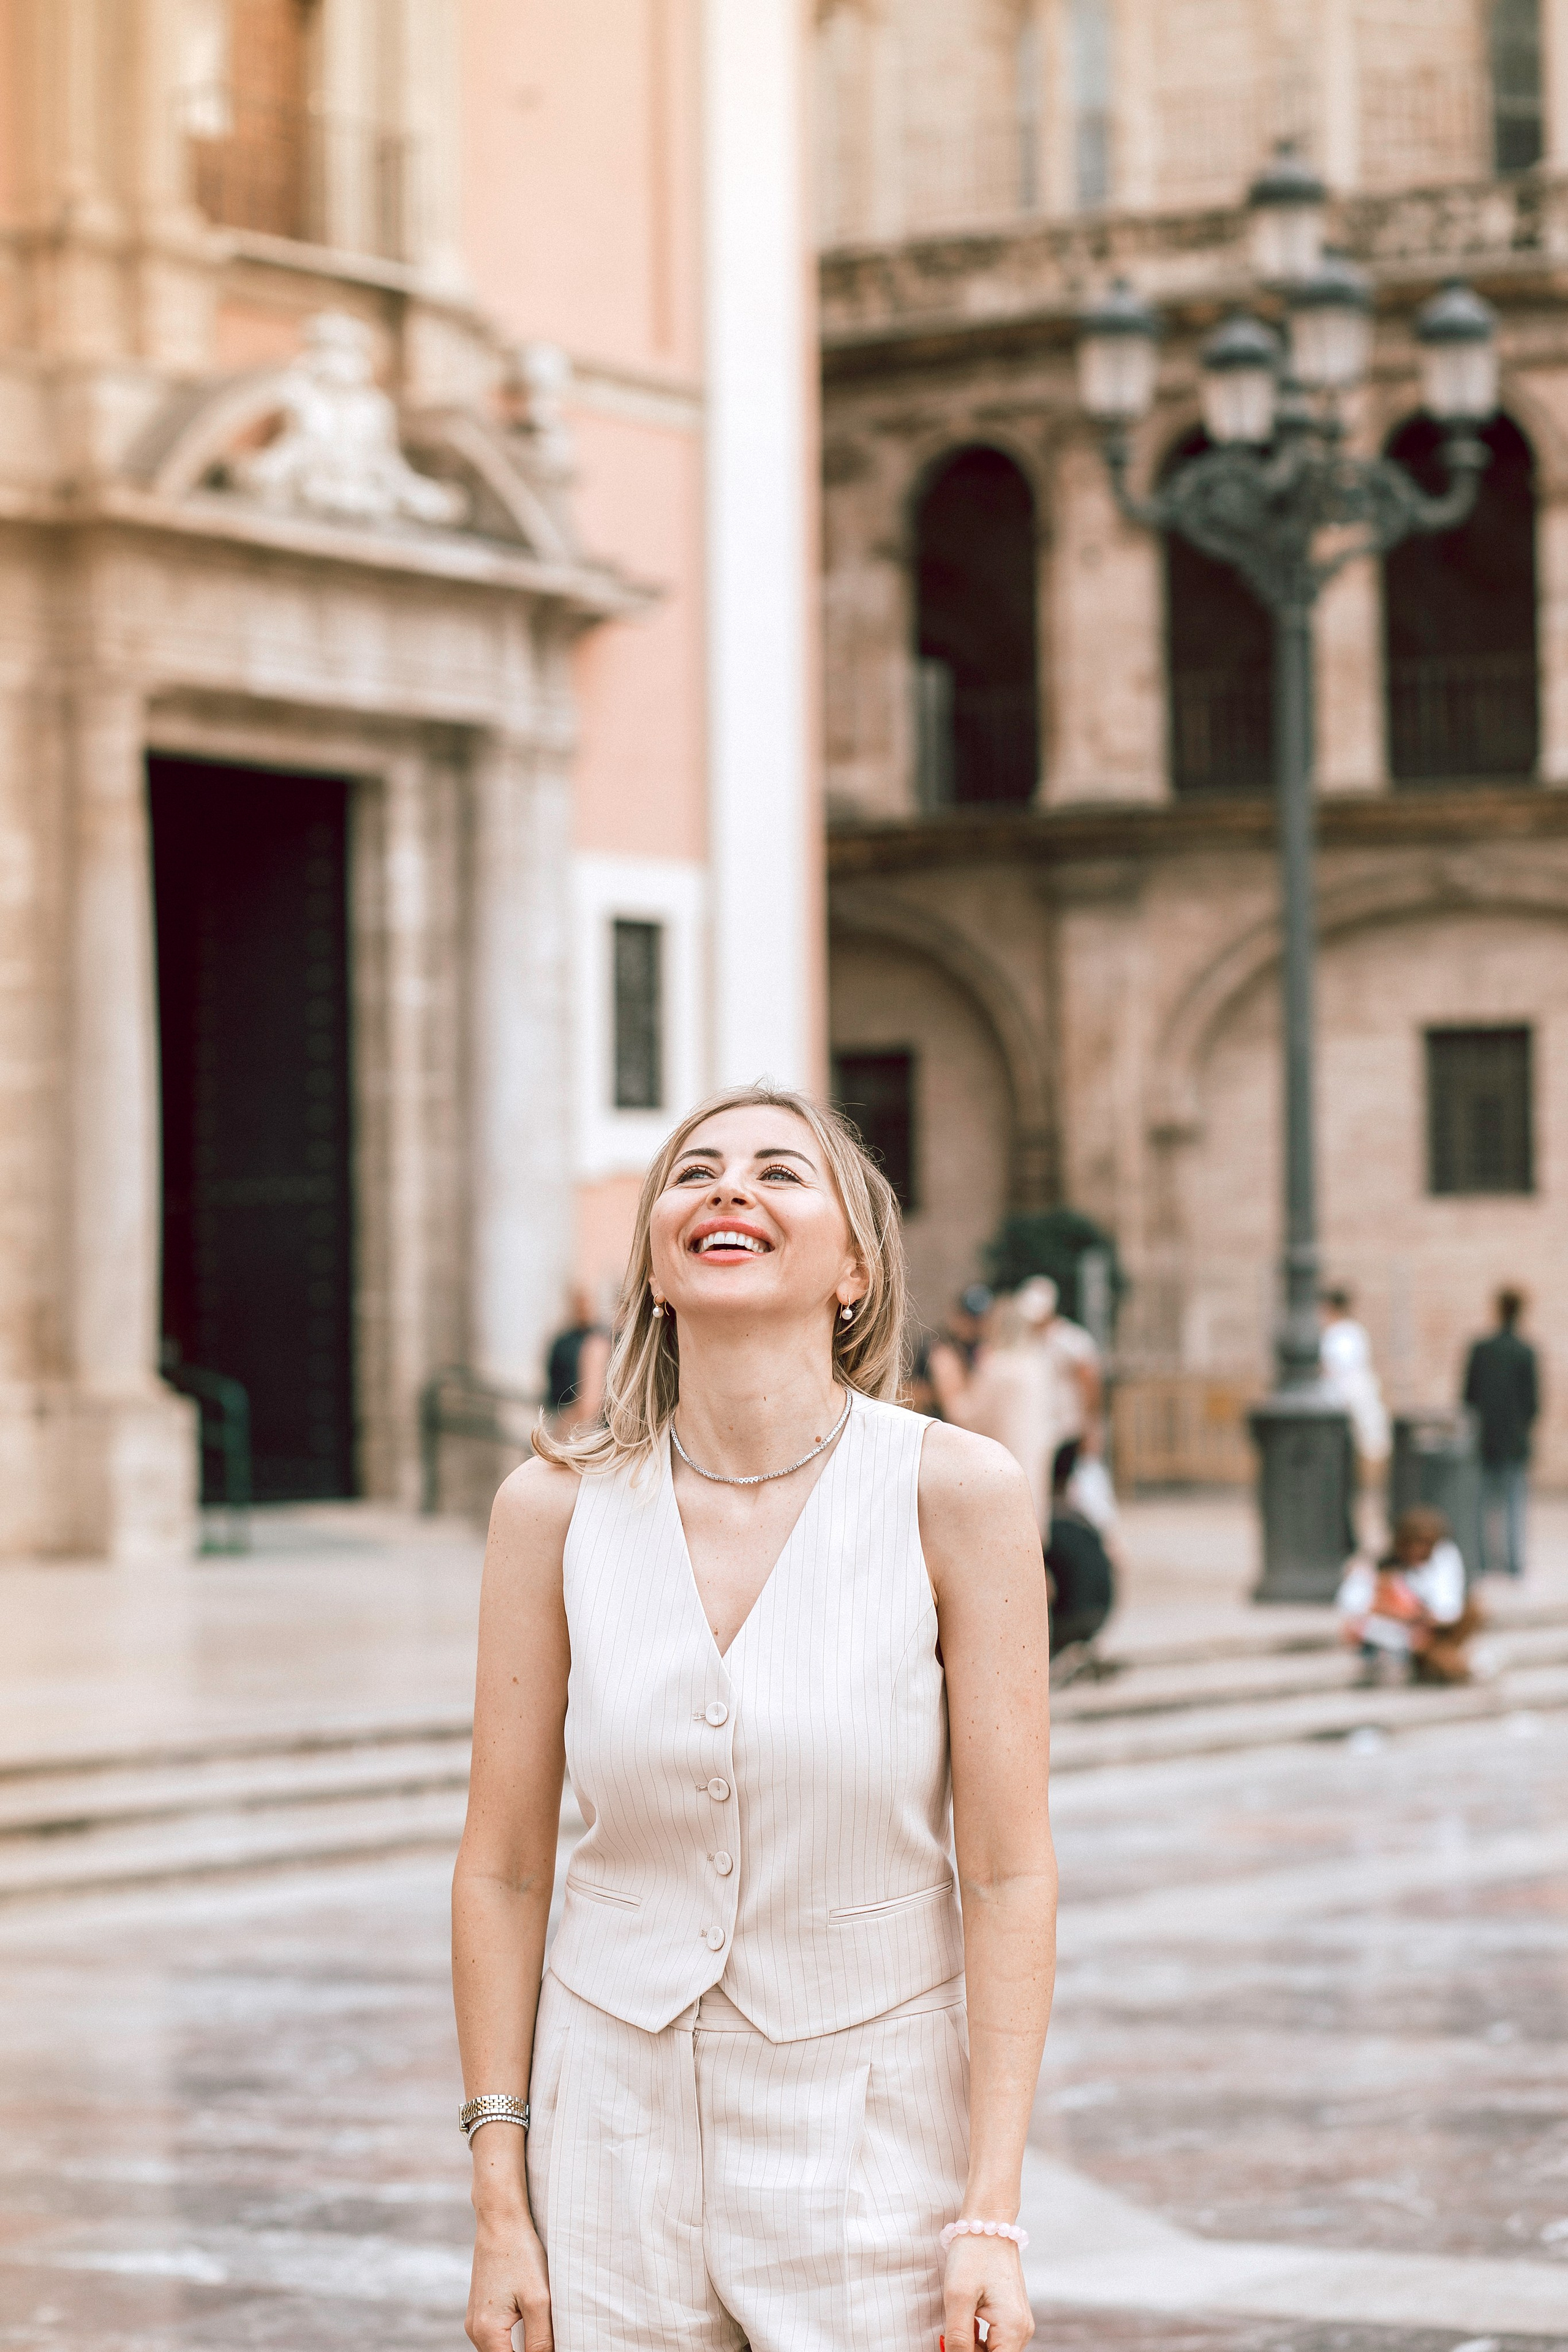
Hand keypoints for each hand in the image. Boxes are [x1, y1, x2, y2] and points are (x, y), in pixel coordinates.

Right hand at [466, 2208, 550, 2351]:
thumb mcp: (538, 2300)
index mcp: (487, 2332)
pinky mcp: (480, 2309)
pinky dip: (512, 2340)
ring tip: (543, 2338)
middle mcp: (474, 2330)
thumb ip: (541, 2340)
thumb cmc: (520, 2254)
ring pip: (499, 2350)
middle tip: (549, 2342)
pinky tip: (530, 2328)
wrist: (501, 2220)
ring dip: (520, 2349)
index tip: (549, 2348)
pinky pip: (496, 2337)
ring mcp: (474, 2320)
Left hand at [942, 2230, 1033, 2351]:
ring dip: (973, 2347)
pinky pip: (996, 2339)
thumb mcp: (958, 2297)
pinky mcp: (1012, 2314)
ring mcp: (1019, 2322)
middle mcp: (1022, 2329)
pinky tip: (966, 2321)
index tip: (951, 2348)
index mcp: (1013, 2329)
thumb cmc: (973, 2254)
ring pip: (994, 2351)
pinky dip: (978, 2338)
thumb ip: (958, 2338)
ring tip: (958, 2322)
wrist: (988, 2221)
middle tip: (950, 2335)